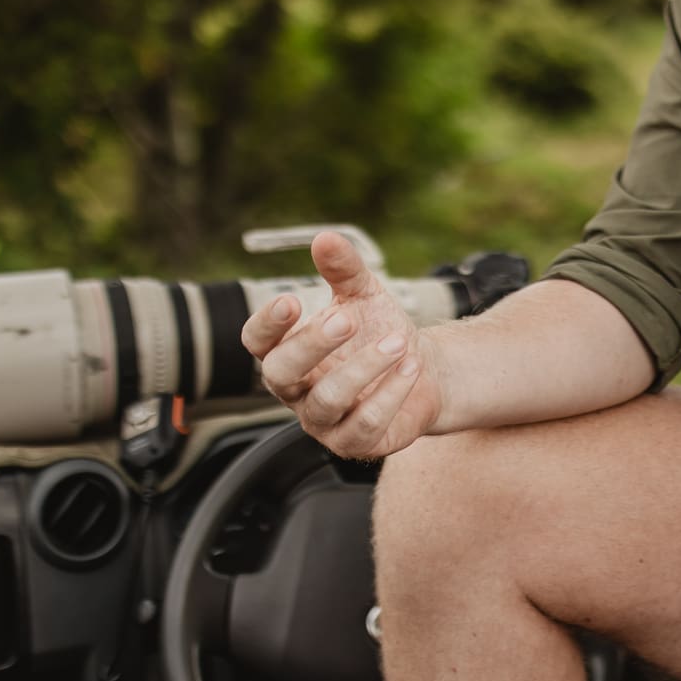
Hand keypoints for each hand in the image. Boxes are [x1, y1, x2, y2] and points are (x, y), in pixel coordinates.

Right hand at [241, 230, 444, 458]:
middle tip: (346, 319)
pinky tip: (411, 366)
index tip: (290, 300)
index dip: (267, 324)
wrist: (423, 370)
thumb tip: (325, 238)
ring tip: (398, 342)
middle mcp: (297, 390)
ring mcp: (323, 420)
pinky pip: (365, 424)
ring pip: (327, 400)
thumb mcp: (363, 295)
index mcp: (287, 351)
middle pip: (281, 373)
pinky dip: (390, 394)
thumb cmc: (378, 331)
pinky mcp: (354, 442)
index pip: (257, 342)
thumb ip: (343, 269)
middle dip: (311, 345)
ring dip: (363, 369)